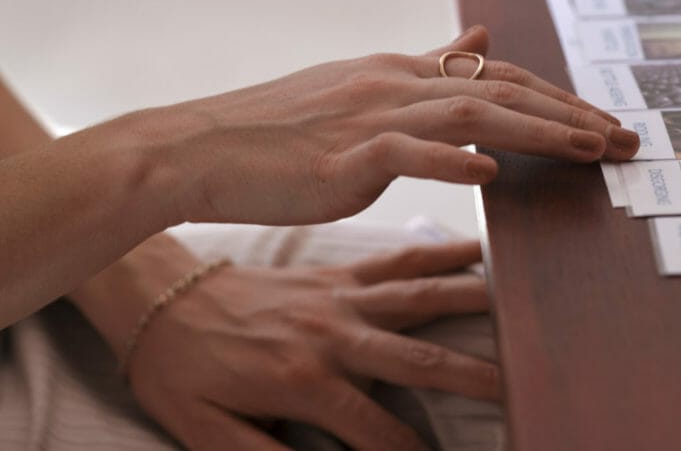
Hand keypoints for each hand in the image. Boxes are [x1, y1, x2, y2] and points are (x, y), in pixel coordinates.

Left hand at [125, 241, 494, 450]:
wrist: (160, 301)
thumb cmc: (183, 374)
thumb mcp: (205, 433)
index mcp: (302, 380)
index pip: (374, 430)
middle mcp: (333, 334)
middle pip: (417, 359)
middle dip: (472, 378)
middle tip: (520, 386)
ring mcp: (340, 298)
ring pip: (419, 296)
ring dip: (472, 302)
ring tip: (519, 306)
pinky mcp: (338, 275)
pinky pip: (397, 260)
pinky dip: (440, 253)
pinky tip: (477, 250)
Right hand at [151, 25, 638, 225]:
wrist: (198, 148)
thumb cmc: (280, 130)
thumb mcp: (360, 84)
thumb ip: (427, 63)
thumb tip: (481, 36)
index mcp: (399, 71)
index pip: (497, 77)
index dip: (556, 97)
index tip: (602, 121)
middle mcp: (393, 84)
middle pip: (500, 91)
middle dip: (569, 113)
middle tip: (625, 137)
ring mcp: (368, 116)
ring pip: (470, 114)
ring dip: (537, 130)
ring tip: (591, 149)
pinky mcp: (340, 157)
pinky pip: (405, 153)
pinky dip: (450, 159)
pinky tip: (491, 171)